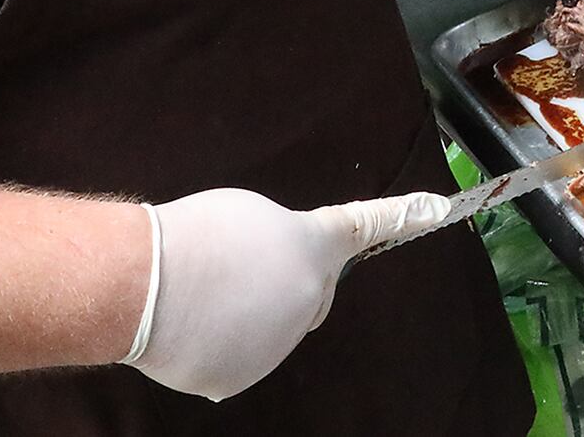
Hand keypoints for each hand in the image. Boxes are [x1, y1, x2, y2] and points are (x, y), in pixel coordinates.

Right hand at [122, 189, 450, 400]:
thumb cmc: (194, 237)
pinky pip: (235, 358)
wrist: (146, 284)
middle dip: (285, 284)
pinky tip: (194, 328)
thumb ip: (282, 246)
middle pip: (310, 294)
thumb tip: (279, 277)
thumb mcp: (249, 217)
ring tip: (204, 294)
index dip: (402, 214)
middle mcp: (307, 300)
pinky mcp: (240, 378)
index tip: (436, 206)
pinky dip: (217, 346)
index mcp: (311, 248)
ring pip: (269, 329)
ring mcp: (277, 344)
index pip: (363, 225)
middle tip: (237, 269)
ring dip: (246, 315)